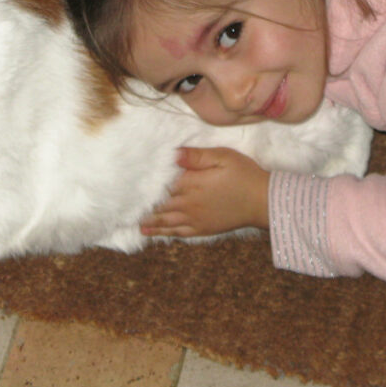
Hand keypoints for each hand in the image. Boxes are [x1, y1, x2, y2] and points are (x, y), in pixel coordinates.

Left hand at [140, 147, 269, 237]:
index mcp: (192, 183)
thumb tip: (173, 155)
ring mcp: (194, 218)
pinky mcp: (202, 228)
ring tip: (129, 218)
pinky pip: (177, 232)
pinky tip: (151, 231)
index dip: (145, 182)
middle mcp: (188, 202)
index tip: (128, 181)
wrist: (264, 202)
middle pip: (158, 202)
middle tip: (121, 203)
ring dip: (146, 219)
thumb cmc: (244, 175)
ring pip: (164, 219)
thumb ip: (197, 156)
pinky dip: (162, 231)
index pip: (162, 183)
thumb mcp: (223, 157)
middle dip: (140, 202)